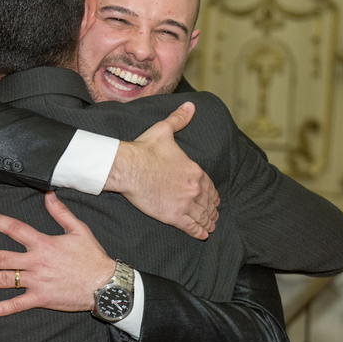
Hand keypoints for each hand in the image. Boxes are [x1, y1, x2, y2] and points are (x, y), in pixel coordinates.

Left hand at [0, 194, 116, 317]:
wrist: (106, 284)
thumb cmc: (93, 257)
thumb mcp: (79, 229)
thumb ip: (61, 213)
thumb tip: (49, 195)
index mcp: (44, 243)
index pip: (15, 229)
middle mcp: (36, 262)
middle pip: (1, 258)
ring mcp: (37, 281)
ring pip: (4, 280)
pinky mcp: (42, 298)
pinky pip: (18, 303)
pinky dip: (3, 308)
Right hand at [105, 102, 218, 239]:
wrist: (129, 167)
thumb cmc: (144, 149)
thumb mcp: (164, 131)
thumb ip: (179, 120)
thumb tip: (190, 106)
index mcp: (194, 170)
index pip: (210, 186)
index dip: (212, 194)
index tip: (213, 199)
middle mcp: (194, 188)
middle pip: (208, 202)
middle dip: (211, 210)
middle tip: (213, 215)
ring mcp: (185, 203)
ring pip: (201, 216)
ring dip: (208, 221)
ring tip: (210, 226)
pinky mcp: (173, 215)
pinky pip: (191, 226)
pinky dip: (199, 232)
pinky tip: (202, 235)